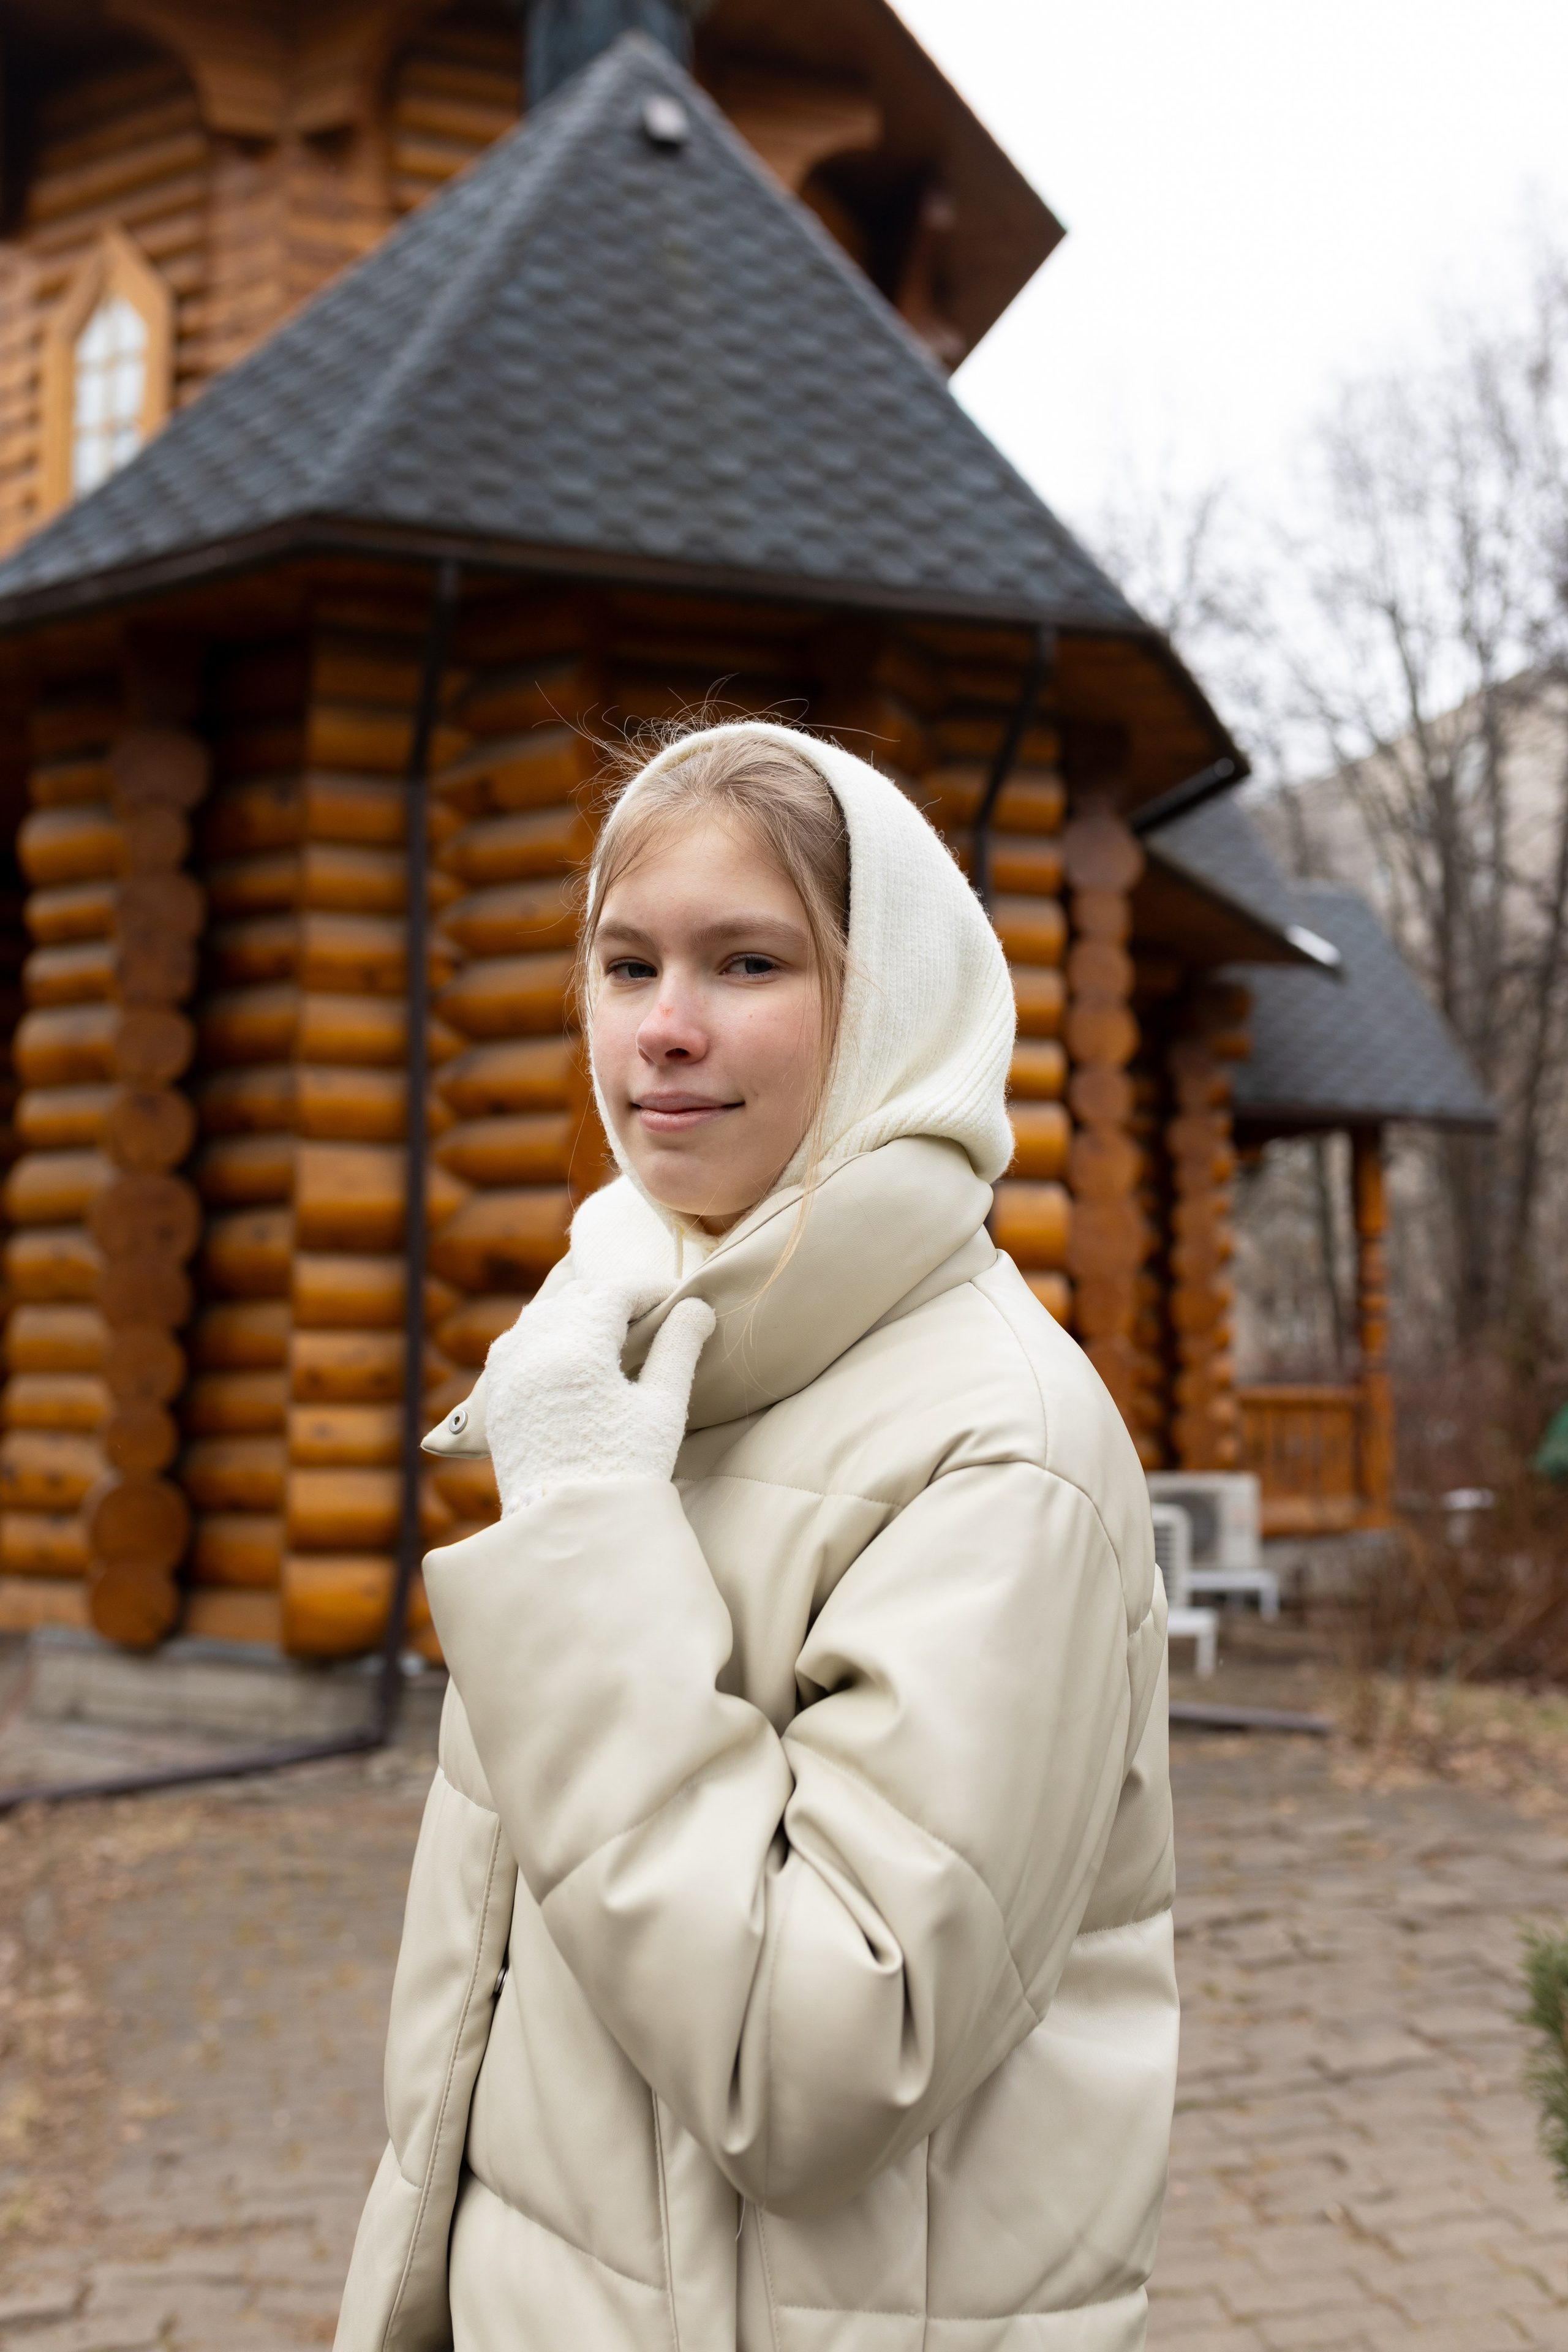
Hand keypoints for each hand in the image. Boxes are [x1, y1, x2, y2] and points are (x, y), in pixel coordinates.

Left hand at [483, 1281, 715, 1516]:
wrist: (567, 1527)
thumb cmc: (624, 1468)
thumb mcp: (662, 1407)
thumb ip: (679, 1349)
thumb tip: (697, 1307)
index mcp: (579, 1346)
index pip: (615, 1291)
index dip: (649, 1288)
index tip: (676, 1296)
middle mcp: (535, 1347)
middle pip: (576, 1295)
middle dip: (613, 1295)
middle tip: (648, 1311)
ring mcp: (509, 1369)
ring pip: (541, 1312)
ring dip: (576, 1309)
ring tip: (610, 1326)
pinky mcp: (496, 1393)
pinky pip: (517, 1340)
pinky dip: (544, 1332)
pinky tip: (566, 1350)